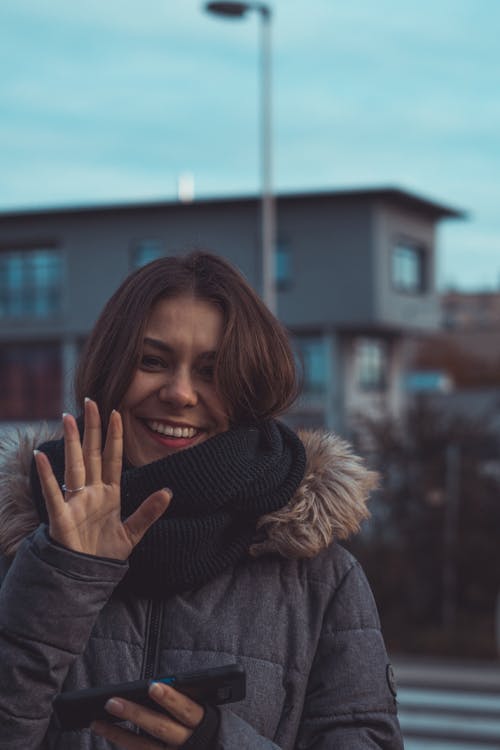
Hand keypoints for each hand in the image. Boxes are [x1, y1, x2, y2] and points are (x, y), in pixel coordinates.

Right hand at [33, 398, 170, 558]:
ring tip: (67, 418)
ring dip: (71, 442)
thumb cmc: (105, 554)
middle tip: (91, 401)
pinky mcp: (61, 516)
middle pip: (92, 453)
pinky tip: (42, 456)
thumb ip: (149, 512)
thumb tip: (169, 492)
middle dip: (92, 428)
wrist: (87, 577)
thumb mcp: (133, 533)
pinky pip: (54, 492)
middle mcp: (91, 492)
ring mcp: (75, 502)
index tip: (117, 413)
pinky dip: (49, 475)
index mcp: (109, 494)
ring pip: (74, 465)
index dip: (115, 437)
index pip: (113, 458)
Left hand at [91, 682, 203, 748]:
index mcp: (202, 723)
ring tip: (97, 722)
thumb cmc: (205, 728)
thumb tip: (154, 686)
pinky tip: (110, 736)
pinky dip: (124, 747)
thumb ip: (188, 703)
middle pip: (160, 727)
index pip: (186, 709)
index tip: (152, 686)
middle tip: (112, 703)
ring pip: (144, 747)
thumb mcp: (205, 714)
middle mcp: (189, 743)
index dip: (170, 698)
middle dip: (134, 715)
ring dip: (119, 735)